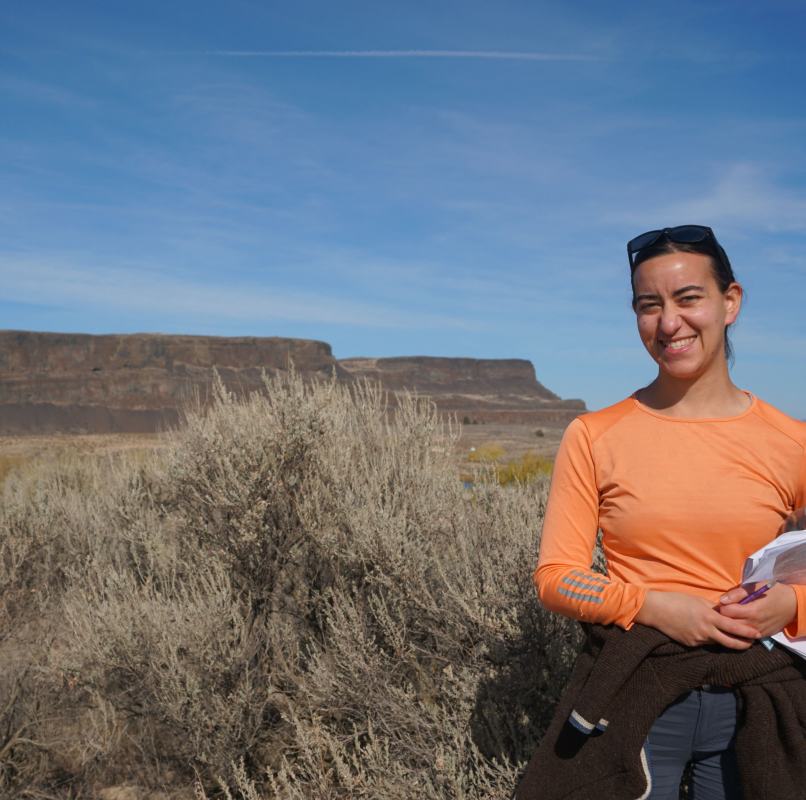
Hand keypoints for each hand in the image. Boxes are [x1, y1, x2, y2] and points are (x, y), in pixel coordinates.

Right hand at [634, 589, 759, 649]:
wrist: (656, 610)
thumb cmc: (676, 600)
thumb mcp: (697, 600)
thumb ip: (713, 608)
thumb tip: (724, 613)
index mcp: (709, 617)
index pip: (733, 627)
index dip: (747, 632)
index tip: (757, 634)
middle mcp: (705, 630)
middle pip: (729, 642)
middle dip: (743, 644)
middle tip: (751, 643)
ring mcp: (697, 639)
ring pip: (716, 642)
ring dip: (723, 640)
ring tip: (731, 638)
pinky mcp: (689, 644)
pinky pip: (703, 642)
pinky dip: (707, 638)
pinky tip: (703, 632)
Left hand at [718, 582, 796, 637]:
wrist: (793, 604)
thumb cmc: (773, 592)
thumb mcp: (755, 587)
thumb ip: (737, 594)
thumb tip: (722, 600)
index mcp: (752, 610)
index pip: (726, 612)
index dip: (722, 606)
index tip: (726, 602)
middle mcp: (754, 624)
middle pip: (728, 624)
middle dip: (724, 616)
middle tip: (728, 609)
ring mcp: (758, 632)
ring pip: (735, 632)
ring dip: (731, 624)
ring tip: (734, 615)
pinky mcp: (762, 636)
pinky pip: (745, 636)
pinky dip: (740, 630)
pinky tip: (742, 621)